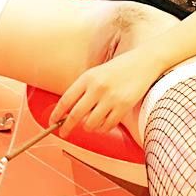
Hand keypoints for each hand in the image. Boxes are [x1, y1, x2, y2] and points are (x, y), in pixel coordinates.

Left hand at [48, 49, 162, 137]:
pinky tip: (104, 122)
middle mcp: (98, 88)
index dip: (56, 113)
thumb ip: (84, 90)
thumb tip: (69, 112)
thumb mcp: (97, 73)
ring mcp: (111, 98)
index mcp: (88, 77)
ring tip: (91, 122)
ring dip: (88, 127)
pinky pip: (106, 126)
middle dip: (66, 127)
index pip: (66, 100)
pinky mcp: (123, 106)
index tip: (51, 122)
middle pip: (75, 115)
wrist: (144, 62)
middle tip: (64, 133)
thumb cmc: (119, 68)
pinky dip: (102, 128)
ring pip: (90, 124)